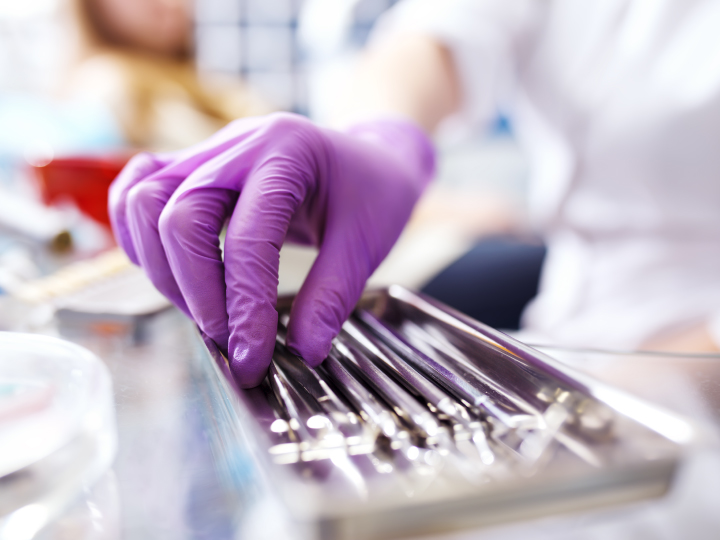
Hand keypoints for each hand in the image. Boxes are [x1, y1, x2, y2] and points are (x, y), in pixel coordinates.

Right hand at [108, 113, 434, 386]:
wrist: (368, 157)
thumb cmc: (372, 194)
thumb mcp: (367, 242)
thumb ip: (333, 296)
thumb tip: (302, 352)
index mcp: (289, 152)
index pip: (248, 237)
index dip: (244, 306)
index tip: (253, 359)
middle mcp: (239, 144)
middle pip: (181, 217)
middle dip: (198, 294)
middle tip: (229, 341)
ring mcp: (208, 151)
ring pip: (146, 203)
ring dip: (164, 270)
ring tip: (206, 313)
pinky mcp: (192, 167)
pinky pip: (137, 188)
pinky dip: (138, 235)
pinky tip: (168, 273)